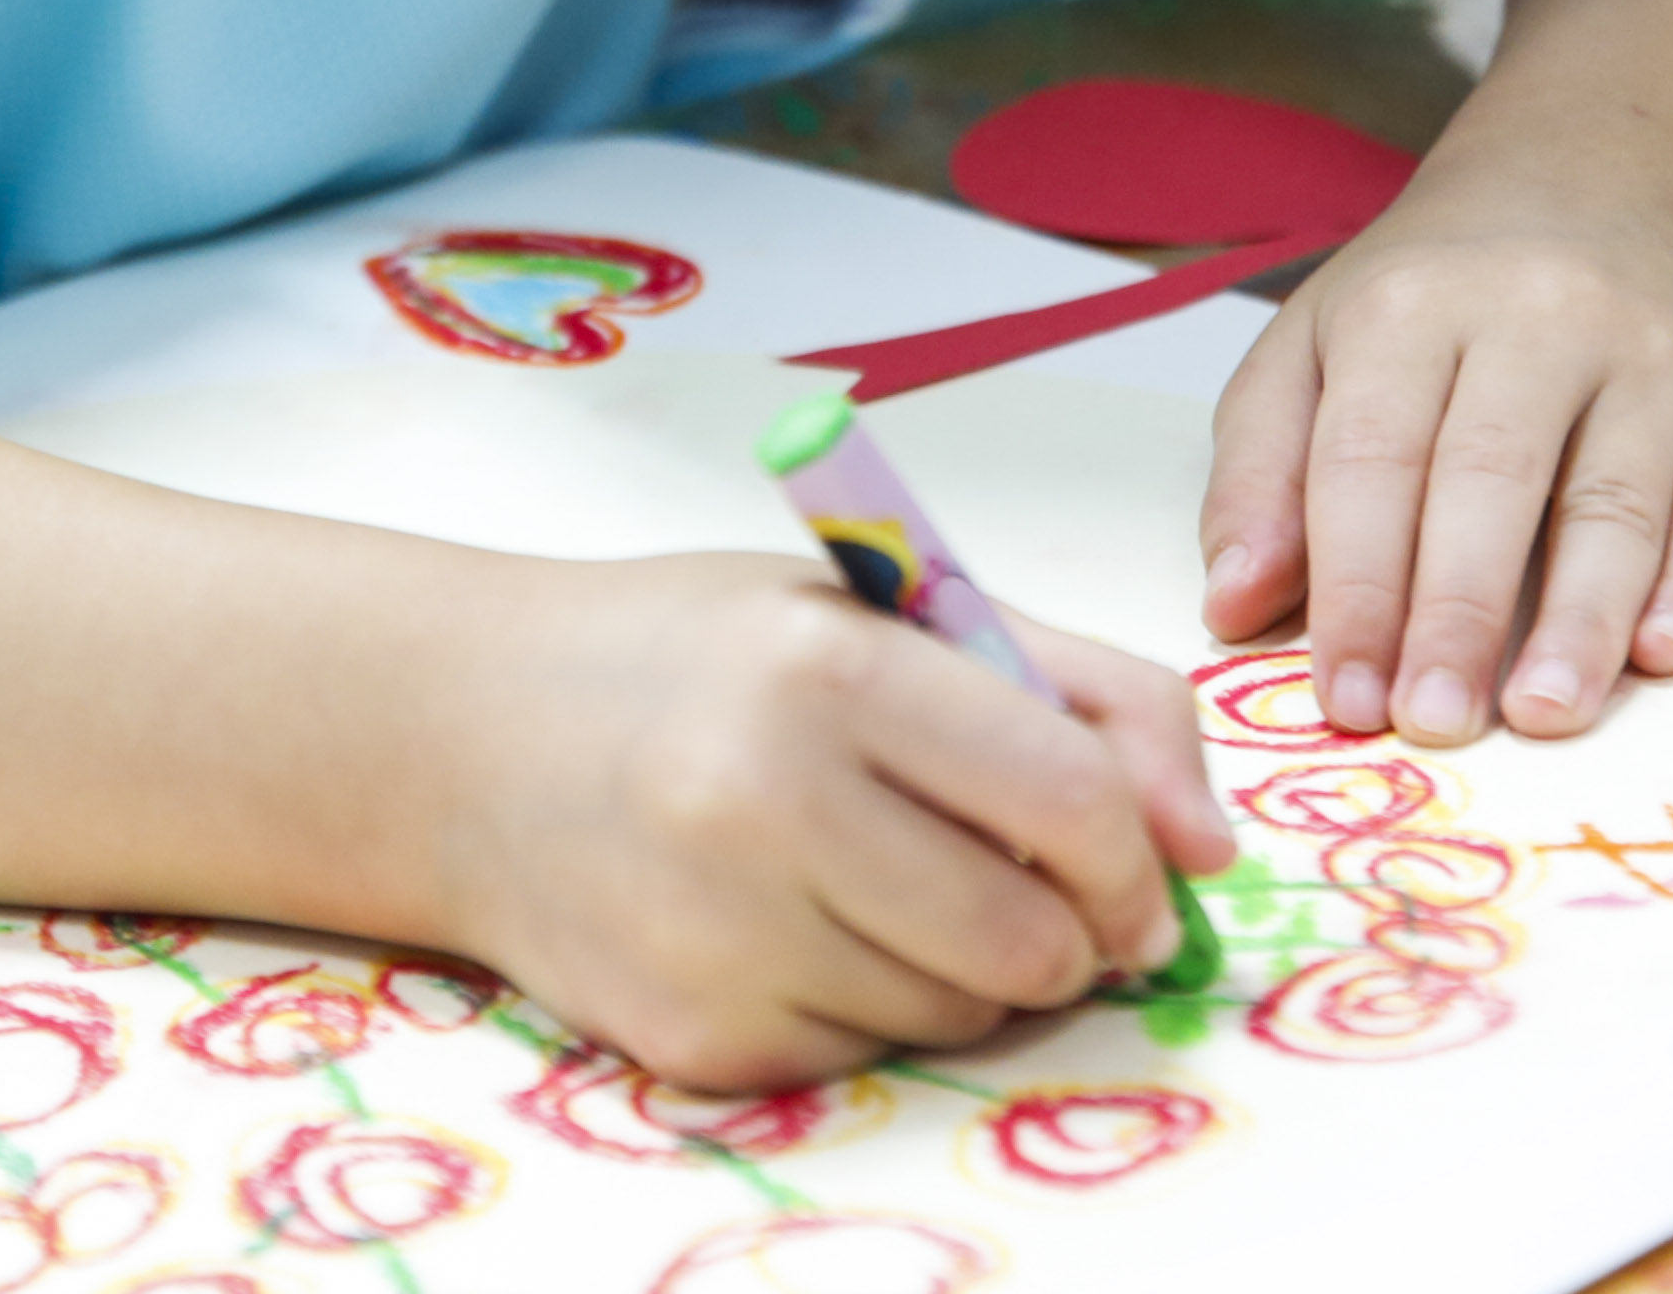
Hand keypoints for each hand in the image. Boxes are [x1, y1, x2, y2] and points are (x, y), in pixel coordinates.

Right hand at [419, 553, 1233, 1089]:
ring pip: (959, 1019)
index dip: (1136, 857)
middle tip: (1031, 892)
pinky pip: (867, 1058)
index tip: (1139, 870)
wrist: (464, 735)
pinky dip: (872, 1008)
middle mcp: (765, 804)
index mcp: (831, 672)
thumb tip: (1208, 850)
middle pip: (1032, 945)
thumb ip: (1080, 695)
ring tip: (889, 885)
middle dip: (1068, 933)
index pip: (1070, 804)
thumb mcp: (889, 613)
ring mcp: (718, 936)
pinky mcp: (691, 1038)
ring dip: (970, 973)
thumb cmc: (706, 658)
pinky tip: (799, 927)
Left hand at [1195, 181, 1672, 745]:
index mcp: (1411, 306)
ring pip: (1616, 503)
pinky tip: (1660, 656)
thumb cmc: (1437, 296)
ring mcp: (1649, 359)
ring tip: (1541, 716)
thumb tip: (1233, 606)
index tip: (1344, 696)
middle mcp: (1538, 319)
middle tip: (1430, 724)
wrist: (1603, 184)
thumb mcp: (1316, 343)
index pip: (1372, 458)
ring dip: (1579, 622)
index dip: (1355, 585)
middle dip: (1455, 613)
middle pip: (1491, 479)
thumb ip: (1261, 472)